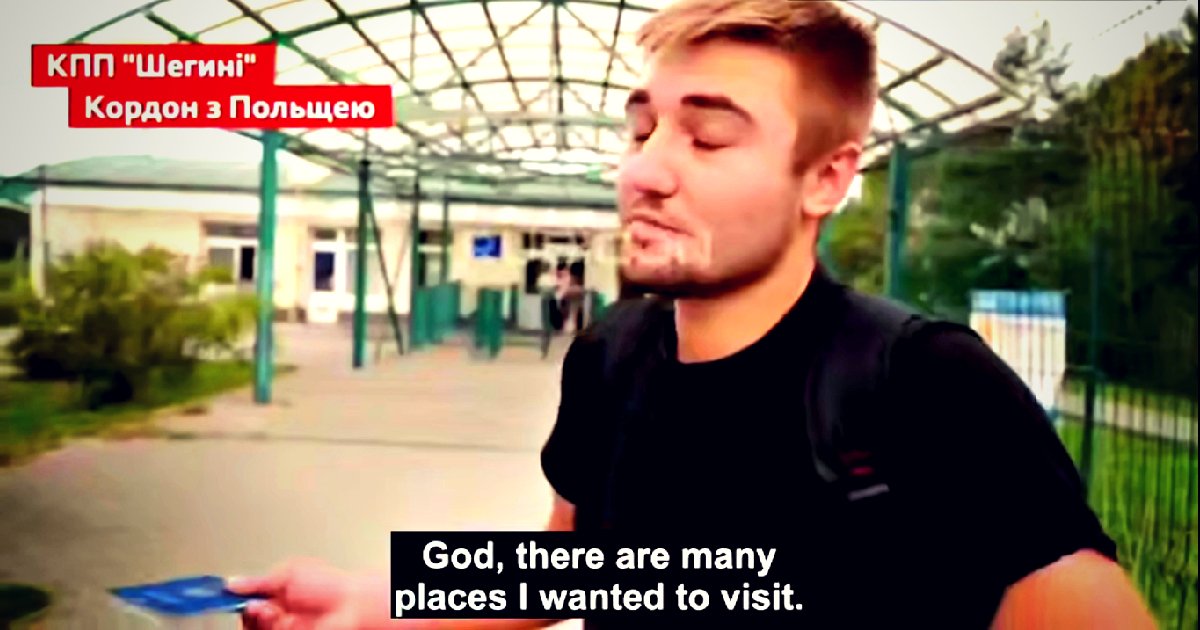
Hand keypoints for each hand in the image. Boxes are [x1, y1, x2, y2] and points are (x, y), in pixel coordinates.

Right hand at [228, 558, 383, 628]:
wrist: (352, 606)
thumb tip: (232, 583)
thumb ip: (259, 581)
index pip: (244, 597)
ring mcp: (281, 627)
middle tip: (255, 605)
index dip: (230, 597)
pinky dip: (267, 626)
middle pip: (246, 617)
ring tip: (271, 611)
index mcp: (275, 592)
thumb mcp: (289, 573)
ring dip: (257, 620)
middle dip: (246, 610)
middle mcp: (276, 611)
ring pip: (254, 628)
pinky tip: (279, 619)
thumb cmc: (332, 585)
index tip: (218, 595)